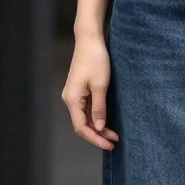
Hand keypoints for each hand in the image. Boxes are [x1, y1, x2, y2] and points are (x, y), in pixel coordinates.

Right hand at [61, 32, 119, 150]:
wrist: (89, 40)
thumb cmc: (95, 60)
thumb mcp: (100, 85)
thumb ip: (99, 108)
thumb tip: (99, 127)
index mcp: (72, 99)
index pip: (81, 127)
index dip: (95, 138)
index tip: (109, 144)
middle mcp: (69, 99)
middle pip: (82, 125)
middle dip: (98, 135)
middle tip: (114, 142)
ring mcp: (74, 95)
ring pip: (84, 118)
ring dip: (98, 127)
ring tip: (113, 135)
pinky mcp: (79, 90)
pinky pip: (86, 110)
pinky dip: (96, 117)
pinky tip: (106, 122)